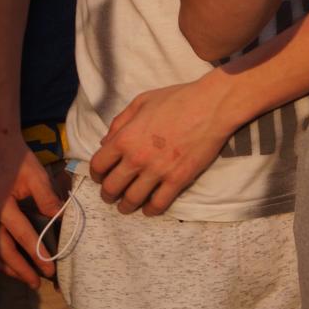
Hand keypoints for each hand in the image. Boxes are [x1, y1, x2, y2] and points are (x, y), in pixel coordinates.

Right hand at [0, 132, 62, 286]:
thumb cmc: (17, 157)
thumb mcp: (38, 175)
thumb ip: (49, 200)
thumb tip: (60, 223)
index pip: (22, 237)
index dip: (37, 255)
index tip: (50, 269)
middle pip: (0, 250)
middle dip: (19, 269)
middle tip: (37, 283)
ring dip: (4, 266)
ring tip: (23, 277)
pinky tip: (5, 261)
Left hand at [89, 75, 236, 216]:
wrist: (212, 105)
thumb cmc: (178, 99)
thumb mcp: (141, 101)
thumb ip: (120, 122)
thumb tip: (105, 143)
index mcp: (124, 138)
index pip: (98, 166)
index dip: (96, 174)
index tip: (101, 177)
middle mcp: (136, 158)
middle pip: (112, 187)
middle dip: (108, 194)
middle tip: (112, 196)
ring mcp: (158, 171)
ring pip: (132, 200)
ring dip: (126, 206)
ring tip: (127, 206)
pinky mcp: (178, 179)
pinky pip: (159, 203)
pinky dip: (151, 210)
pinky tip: (150, 208)